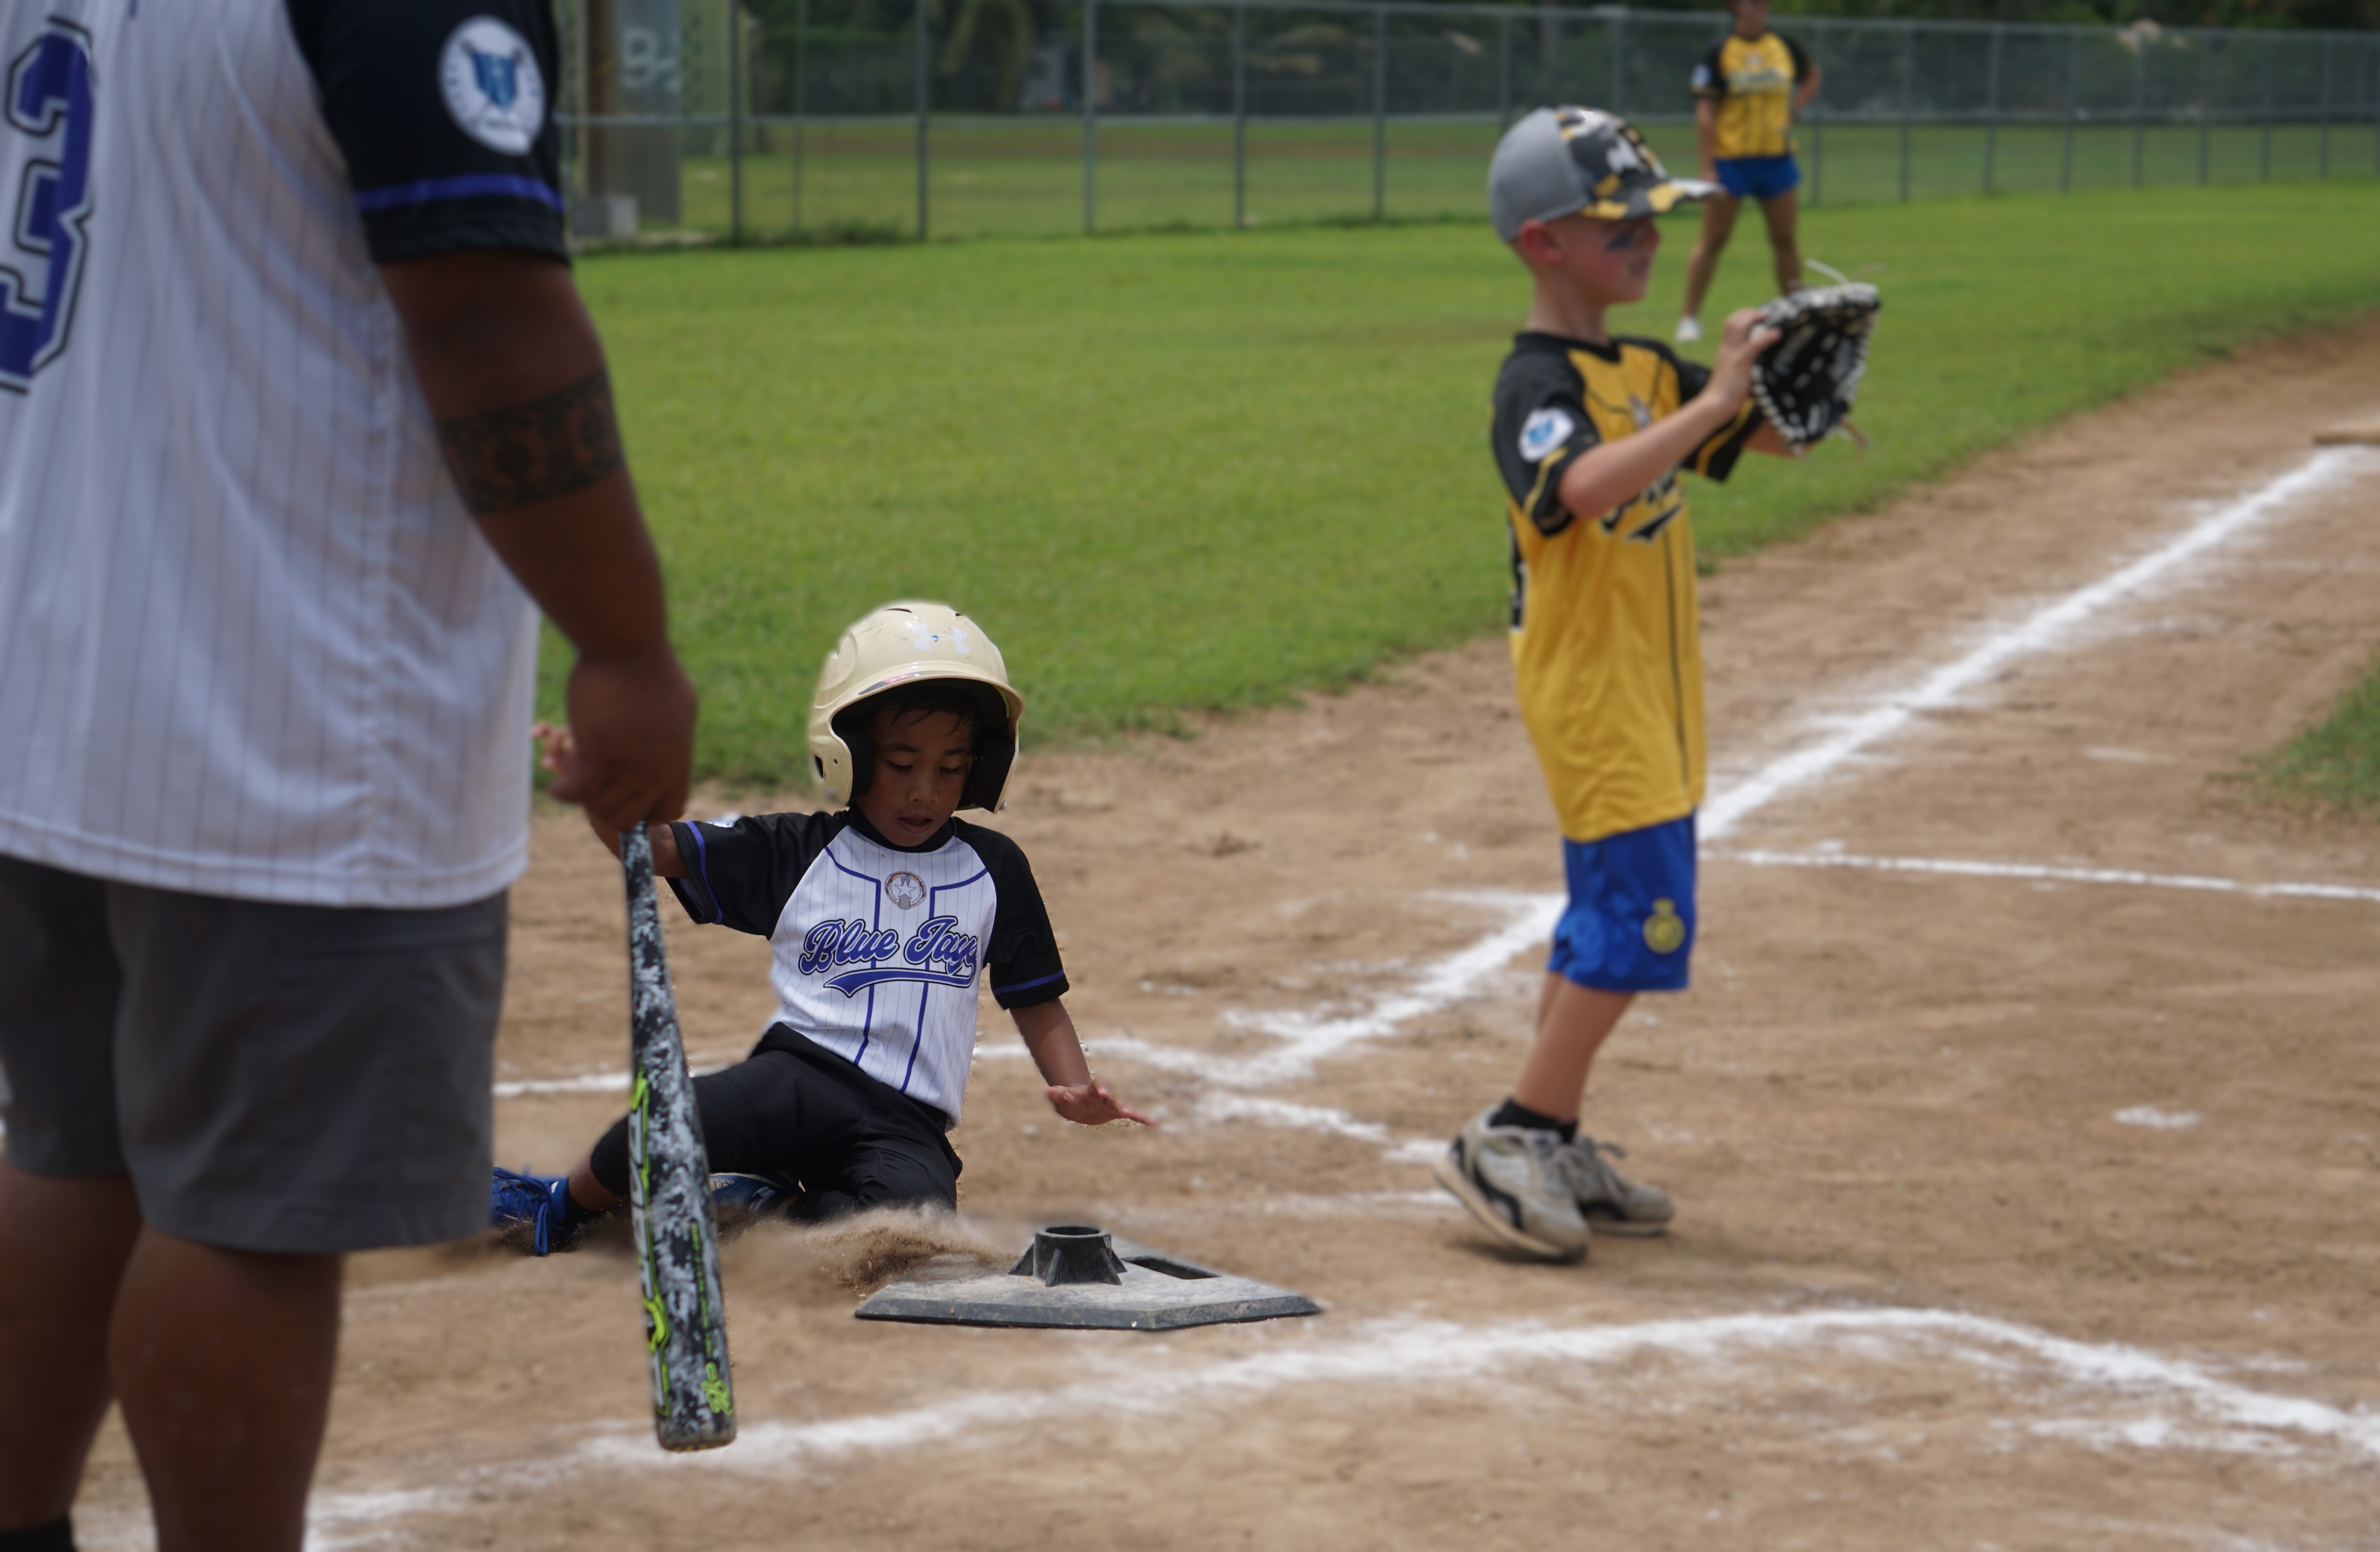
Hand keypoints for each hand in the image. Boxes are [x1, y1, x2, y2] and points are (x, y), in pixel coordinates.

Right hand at [548, 648, 696, 830]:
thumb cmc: (649, 668)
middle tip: (593, 783)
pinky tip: (557, 784)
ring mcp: (629, 766)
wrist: (629, 647)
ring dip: (585, 796)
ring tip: (577, 771)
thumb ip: (673, 738)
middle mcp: (657, 771)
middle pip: (630, 818)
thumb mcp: (678, 707)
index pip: (671, 809)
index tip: (627, 804)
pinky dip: (562, 792)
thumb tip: (672, 751)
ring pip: (601, 809)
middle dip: (607, 808)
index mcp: (677, 760)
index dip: (648, 816)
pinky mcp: (599, 755)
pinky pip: (575, 793)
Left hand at [1044, 1079, 1157, 1128]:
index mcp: (1092, 1090)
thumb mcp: (1061, 1097)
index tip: (1103, 1091)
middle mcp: (1105, 1095)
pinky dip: (1142, 1118)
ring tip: (1146, 1119)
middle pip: (1114, 1097)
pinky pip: (1132, 1114)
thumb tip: (1048, 1092)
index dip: (1101, 1087)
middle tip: (1125, 1109)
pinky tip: (1154, 1123)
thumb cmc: (1068, 1099)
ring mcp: (1113, 1103)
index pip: (1097, 1086)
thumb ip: (1057, 1094)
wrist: (1078, 1102)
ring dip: (1134, 1112)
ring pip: (1125, 1106)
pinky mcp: (1117, 1111)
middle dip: (1118, 1102)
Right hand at [1706, 305, 1781, 416]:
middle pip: (1732, 321)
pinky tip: (1777, 334)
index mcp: (1724, 351)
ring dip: (1754, 318)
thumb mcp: (1735, 374)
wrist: (1715, 405)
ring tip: (1768, 318)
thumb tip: (1761, 365)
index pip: (1729, 325)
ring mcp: (1732, 354)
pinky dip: (1766, 337)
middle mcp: (1726, 349)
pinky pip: (1753, 345)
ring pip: (1738, 325)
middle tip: (1765, 314)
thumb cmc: (1727, 394)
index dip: (1743, 316)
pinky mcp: (1739, 362)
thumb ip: (1744, 366)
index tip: (1758, 315)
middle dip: (1748, 312)